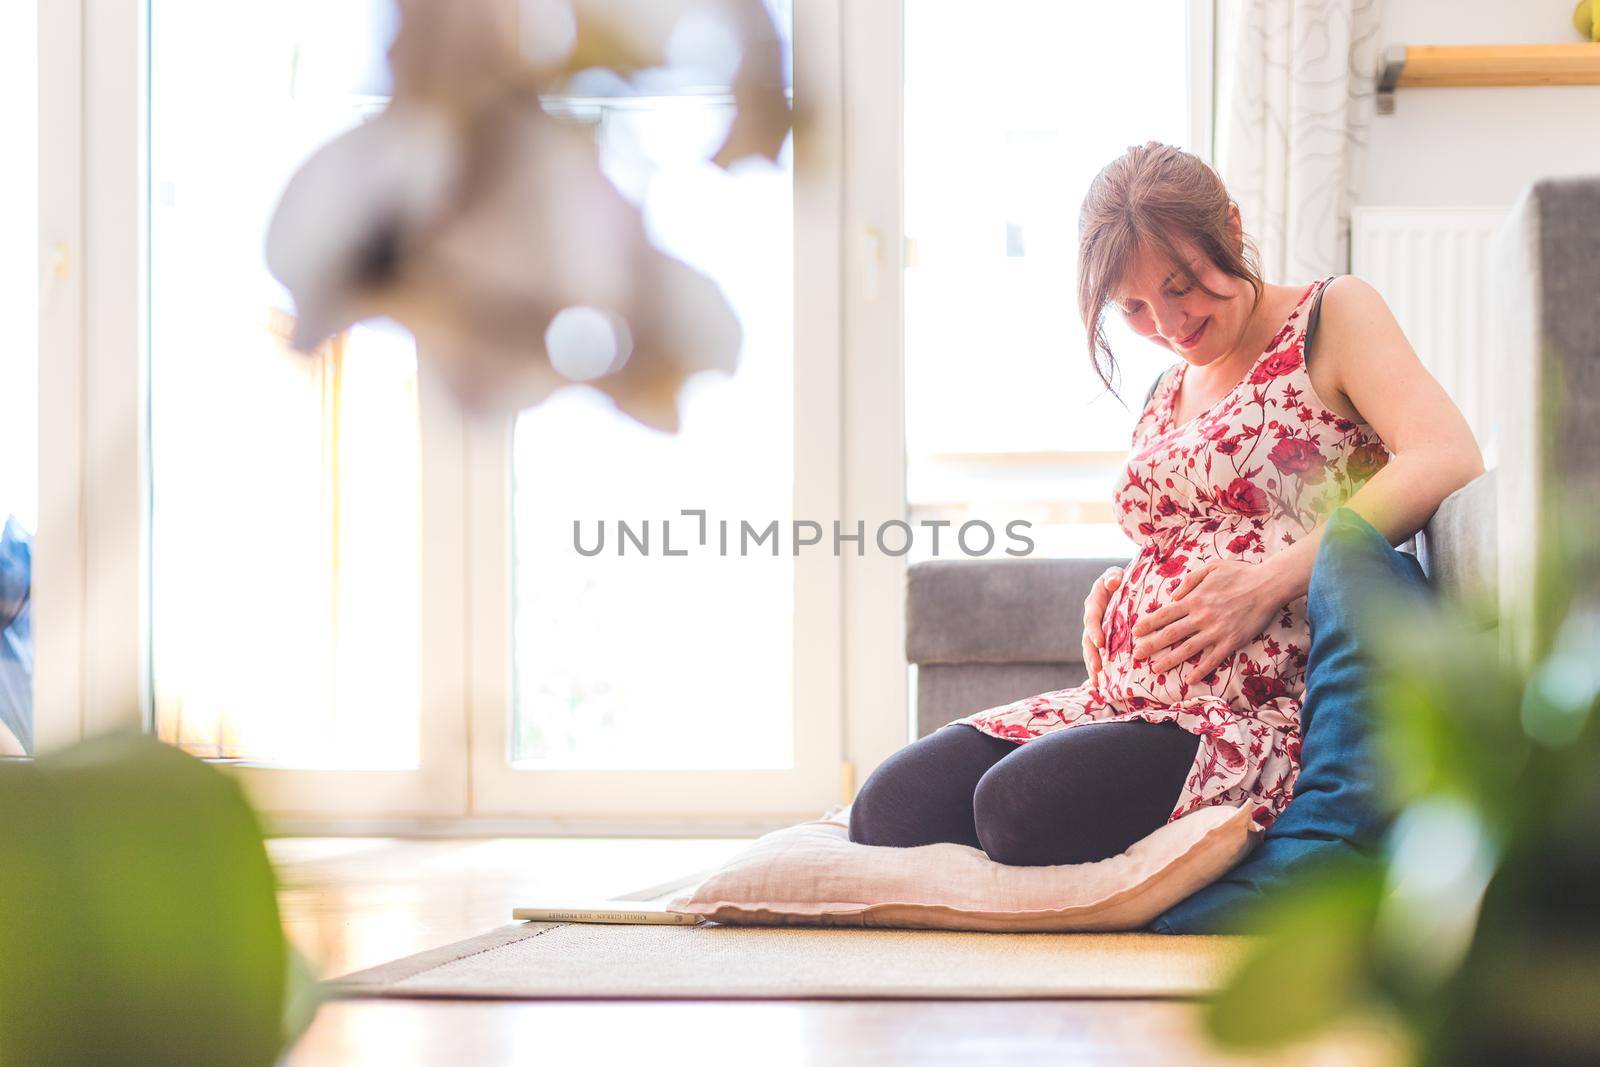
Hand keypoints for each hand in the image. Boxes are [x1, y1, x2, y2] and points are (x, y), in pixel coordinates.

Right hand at [1080, 566, 1122, 686]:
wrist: (1123, 586)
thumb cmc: (1121, 579)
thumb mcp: (1115, 574)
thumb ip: (1113, 576)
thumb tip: (1113, 582)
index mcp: (1094, 603)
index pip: (1091, 618)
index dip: (1094, 631)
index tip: (1100, 644)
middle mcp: (1092, 619)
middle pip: (1087, 640)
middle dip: (1091, 656)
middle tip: (1097, 669)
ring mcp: (1096, 631)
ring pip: (1090, 651)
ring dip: (1093, 667)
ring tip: (1097, 683)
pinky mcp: (1102, 640)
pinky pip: (1098, 656)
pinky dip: (1098, 670)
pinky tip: (1100, 686)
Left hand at [1131, 558, 1282, 683]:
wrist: (1267, 585)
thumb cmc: (1240, 573)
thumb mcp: (1211, 567)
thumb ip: (1189, 580)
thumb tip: (1173, 595)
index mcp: (1194, 599)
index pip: (1164, 614)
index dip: (1148, 624)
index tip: (1135, 632)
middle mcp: (1201, 617)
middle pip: (1170, 634)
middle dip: (1151, 645)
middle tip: (1136, 655)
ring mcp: (1216, 631)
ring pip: (1187, 649)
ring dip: (1169, 661)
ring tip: (1155, 669)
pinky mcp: (1231, 641)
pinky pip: (1213, 659)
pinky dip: (1200, 670)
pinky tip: (1189, 679)